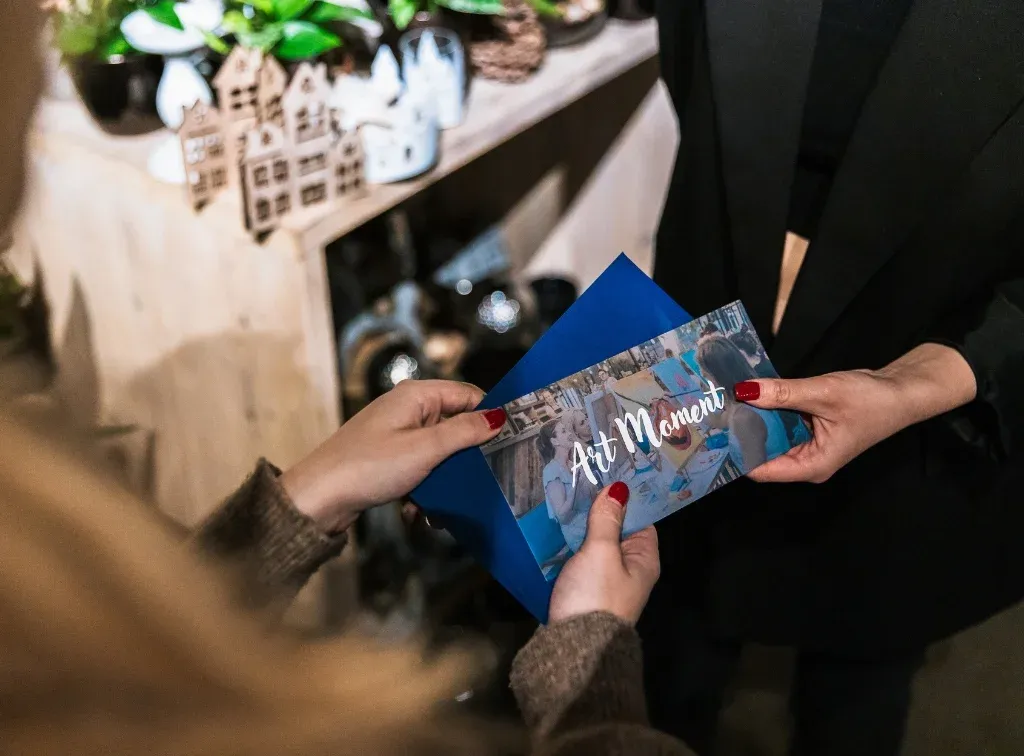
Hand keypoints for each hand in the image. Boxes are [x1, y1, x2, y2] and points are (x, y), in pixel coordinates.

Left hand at [280, 380, 506, 532]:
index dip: (490, 416)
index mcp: (417, 395)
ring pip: (439, 453)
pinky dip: (424, 489)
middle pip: (455, 425)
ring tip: (442, 507)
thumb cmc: (370, 466)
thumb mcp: (425, 449)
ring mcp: (397, 434)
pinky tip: (418, 512)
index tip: (511, 441)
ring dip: (444, 480)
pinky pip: (420, 469)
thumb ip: (465, 432)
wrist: (318, 498)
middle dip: (467, 457)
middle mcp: (408, 409)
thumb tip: (499, 416)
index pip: (468, 395)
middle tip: (483, 481)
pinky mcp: (388, 457)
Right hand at [549, 483, 659, 624]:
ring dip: (582, 526)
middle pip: (617, 530)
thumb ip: (607, 519)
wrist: (575, 648)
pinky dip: (571, 544)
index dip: (626, 496)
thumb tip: (620, 488)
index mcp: (645, 559)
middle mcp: (630, 570)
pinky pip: (580, 558)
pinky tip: (555, 527)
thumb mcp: (601, 551)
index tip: (608, 471)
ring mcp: (606, 581)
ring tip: (563, 494)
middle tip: (580, 476)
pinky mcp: (584, 590)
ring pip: (596, 544)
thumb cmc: (595, 594)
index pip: (641, 518)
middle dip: (600, 508)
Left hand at [737, 343, 976, 483]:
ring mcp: (807, 447)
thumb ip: (783, 393)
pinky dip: (768, 412)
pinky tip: (750, 396)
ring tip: (724, 401)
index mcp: (811, 465)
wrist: (901, 392)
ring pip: (770, 436)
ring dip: (753, 420)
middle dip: (741, 433)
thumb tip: (745, 391)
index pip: (762, 469)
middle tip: (712, 411)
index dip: (737, 452)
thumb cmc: (871, 400)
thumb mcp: (823, 393)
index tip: (715, 433)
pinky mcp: (809, 430)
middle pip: (762, 453)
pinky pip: (781, 424)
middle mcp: (806, 462)